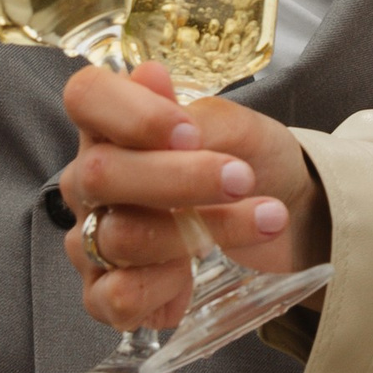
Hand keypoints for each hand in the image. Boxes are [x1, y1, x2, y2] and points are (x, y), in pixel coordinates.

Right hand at [57, 64, 329, 336]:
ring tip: (260, 220)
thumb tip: (150, 76)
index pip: (85, 96)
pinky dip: (166, 286)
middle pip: (102, 173)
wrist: (287, 217)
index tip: (190, 132)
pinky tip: (195, 274)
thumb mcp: (240, 129)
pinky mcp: (103, 293)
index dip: (132, 113)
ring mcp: (90, 238)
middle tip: (242, 179)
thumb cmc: (251, 162)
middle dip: (182, 179)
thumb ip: (196, 112)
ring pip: (120, 236)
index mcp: (113, 125)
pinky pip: (118, 295)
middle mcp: (89, 180)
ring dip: (201, 231)